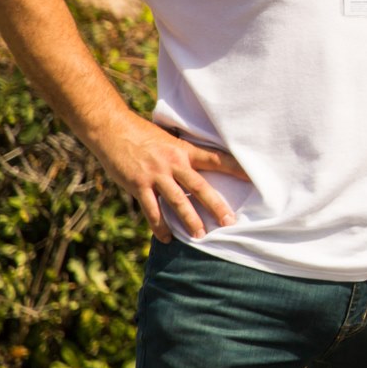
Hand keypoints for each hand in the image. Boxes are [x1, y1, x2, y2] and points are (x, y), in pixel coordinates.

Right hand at [88, 116, 247, 242]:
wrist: (111, 128)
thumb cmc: (143, 133)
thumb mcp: (169, 139)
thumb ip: (184, 154)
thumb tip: (201, 166)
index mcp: (184, 150)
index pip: (217, 159)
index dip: (236, 169)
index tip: (254, 178)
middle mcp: (173, 163)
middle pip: (200, 187)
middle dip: (216, 206)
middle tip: (230, 222)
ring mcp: (155, 175)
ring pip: (177, 202)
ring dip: (190, 220)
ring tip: (201, 235)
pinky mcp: (137, 185)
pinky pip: (152, 210)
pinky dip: (159, 226)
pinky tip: (167, 238)